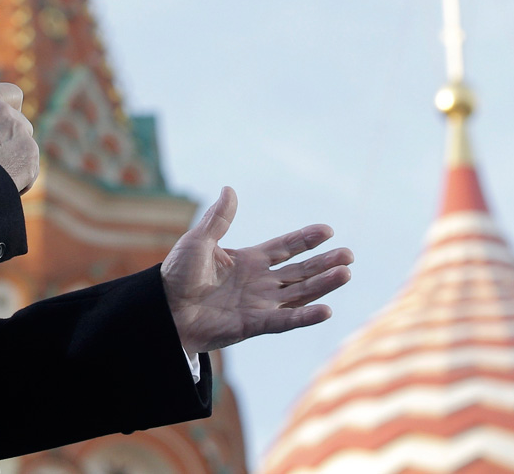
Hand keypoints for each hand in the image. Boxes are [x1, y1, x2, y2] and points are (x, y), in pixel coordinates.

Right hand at [0, 83, 38, 193]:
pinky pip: (29, 170)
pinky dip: (19, 180)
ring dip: (14, 161)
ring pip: (25, 148)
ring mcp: (21, 134)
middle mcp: (4, 112)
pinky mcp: (30, 157)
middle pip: (20, 124)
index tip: (6, 122)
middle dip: (11, 140)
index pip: (11, 93)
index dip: (11, 108)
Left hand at [161, 187, 352, 353]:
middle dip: (324, 263)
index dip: (306, 239)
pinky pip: (284, 320)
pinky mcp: (254, 324)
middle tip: (349, 255)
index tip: (327, 230)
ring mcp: (259, 304)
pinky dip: (305, 317)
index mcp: (249, 260)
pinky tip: (326, 310)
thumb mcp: (199, 241)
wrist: (164, 308)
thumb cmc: (177, 275)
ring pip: (299, 293)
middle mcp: (260, 282)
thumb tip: (229, 189)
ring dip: (323, 285)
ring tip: (346, 273)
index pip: (286, 248)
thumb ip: (219, 219)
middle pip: (300, 271)